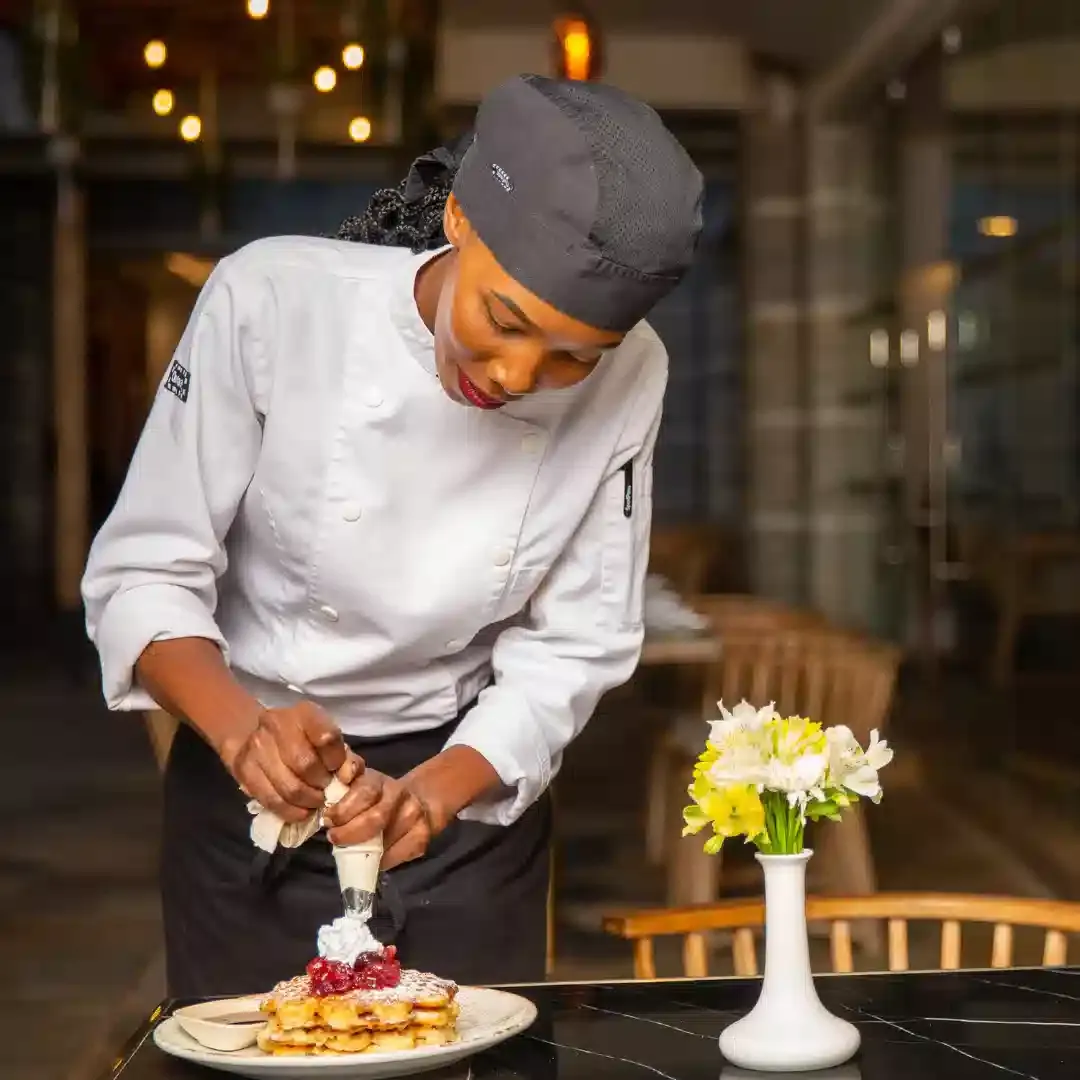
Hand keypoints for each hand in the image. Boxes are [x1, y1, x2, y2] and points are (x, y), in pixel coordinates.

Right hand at [221, 702, 360, 822]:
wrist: (257, 736)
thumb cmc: (303, 740)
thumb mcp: (328, 740)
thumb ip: (345, 757)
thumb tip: (349, 777)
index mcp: (305, 713)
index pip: (326, 737)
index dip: (336, 761)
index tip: (337, 771)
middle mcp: (277, 724)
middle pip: (305, 764)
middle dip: (321, 785)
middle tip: (325, 791)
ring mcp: (256, 746)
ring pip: (288, 786)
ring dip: (307, 801)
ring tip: (314, 802)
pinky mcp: (243, 768)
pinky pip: (270, 799)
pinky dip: (290, 811)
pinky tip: (300, 811)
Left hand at [324, 770, 446, 869]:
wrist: (417, 801)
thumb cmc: (374, 800)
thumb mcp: (355, 787)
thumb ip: (340, 795)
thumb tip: (324, 819)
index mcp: (377, 780)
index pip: (363, 792)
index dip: (343, 809)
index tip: (329, 820)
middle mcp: (399, 793)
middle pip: (376, 817)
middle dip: (351, 833)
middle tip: (335, 839)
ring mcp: (414, 813)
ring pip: (387, 839)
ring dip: (365, 850)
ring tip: (353, 851)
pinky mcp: (423, 834)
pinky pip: (399, 854)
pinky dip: (383, 861)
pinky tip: (374, 858)